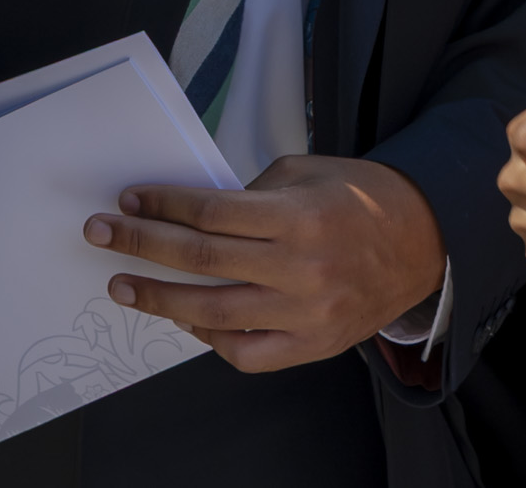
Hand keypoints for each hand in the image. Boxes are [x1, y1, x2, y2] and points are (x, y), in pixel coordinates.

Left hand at [87, 152, 446, 372]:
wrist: (424, 241)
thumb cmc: (360, 199)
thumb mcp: (307, 173)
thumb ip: (251, 195)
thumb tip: (190, 213)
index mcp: (298, 216)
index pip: (210, 213)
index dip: (162, 205)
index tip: (129, 200)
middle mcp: (300, 268)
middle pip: (201, 260)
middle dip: (142, 245)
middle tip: (101, 234)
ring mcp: (306, 313)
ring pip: (213, 312)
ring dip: (159, 298)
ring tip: (123, 286)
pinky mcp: (314, 345)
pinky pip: (247, 353)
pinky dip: (210, 338)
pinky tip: (186, 318)